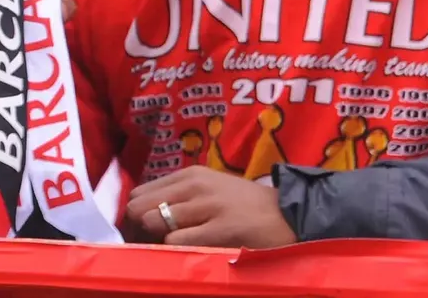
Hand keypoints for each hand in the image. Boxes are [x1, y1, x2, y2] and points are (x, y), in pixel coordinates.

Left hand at [124, 167, 297, 247]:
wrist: (291, 214)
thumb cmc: (246, 206)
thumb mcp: (209, 190)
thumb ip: (179, 197)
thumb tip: (142, 214)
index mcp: (189, 175)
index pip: (139, 193)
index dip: (137, 215)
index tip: (145, 232)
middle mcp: (194, 185)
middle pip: (139, 207)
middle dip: (140, 229)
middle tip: (154, 244)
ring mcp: (208, 205)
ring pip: (154, 222)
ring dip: (157, 240)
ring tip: (172, 249)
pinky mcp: (223, 227)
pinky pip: (178, 240)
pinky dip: (177, 250)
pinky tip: (191, 252)